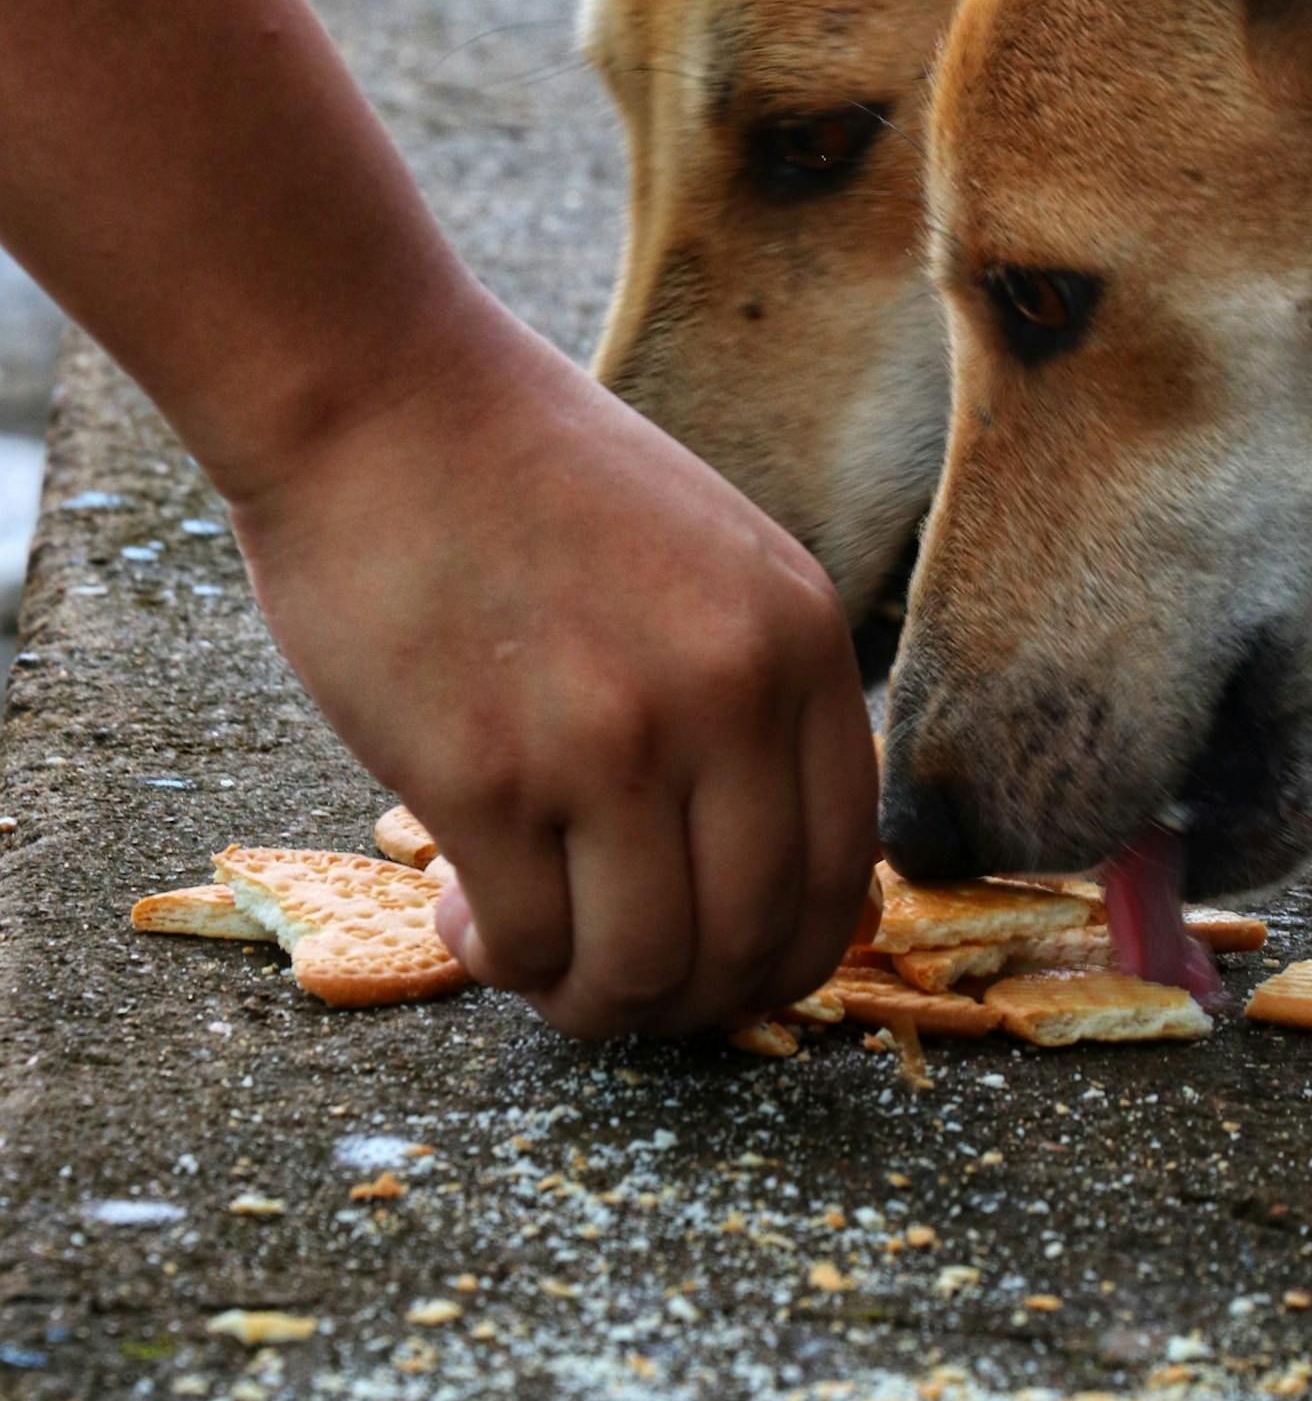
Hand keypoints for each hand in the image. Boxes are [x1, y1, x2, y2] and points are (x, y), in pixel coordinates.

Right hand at [228, 299, 876, 1038]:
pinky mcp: (485, 773)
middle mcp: (729, 697)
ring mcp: (612, 739)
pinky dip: (497, 960)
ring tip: (526, 947)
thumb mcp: (711, 561)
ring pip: (641, 969)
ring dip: (586, 998)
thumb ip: (754, 696)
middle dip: (681, 1002)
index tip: (720, 976)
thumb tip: (759, 871)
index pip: (841, 873)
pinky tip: (459, 908)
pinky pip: (528, 943)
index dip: (781, 962)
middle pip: (751, 945)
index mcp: (798, 643)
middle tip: (612, 983)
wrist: (382, 398)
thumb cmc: (530, 481)